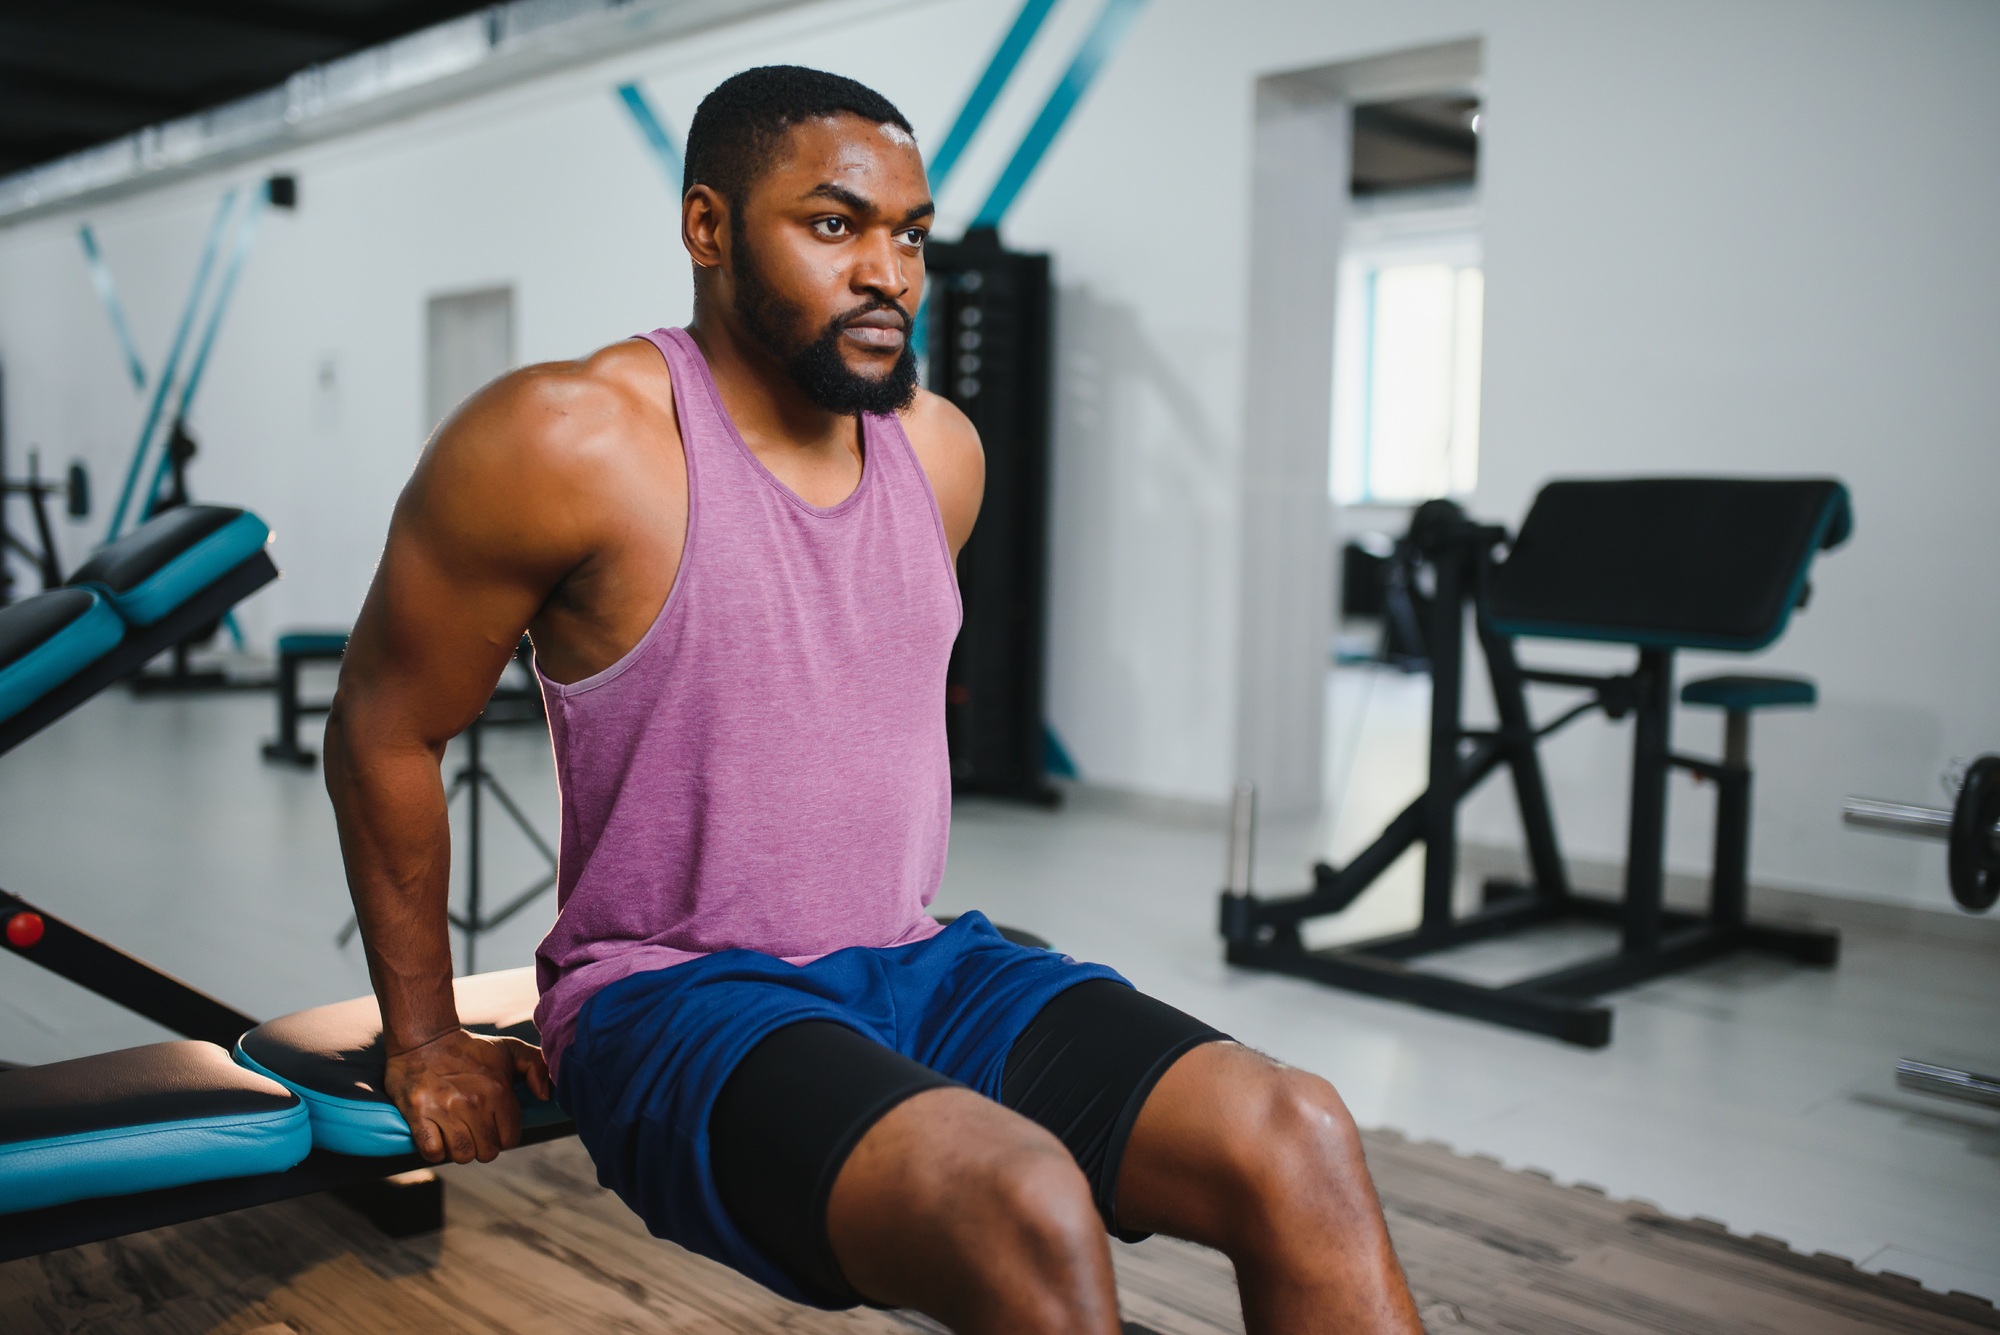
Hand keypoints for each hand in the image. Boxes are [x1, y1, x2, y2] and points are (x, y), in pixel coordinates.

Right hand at [385, 1028, 552, 1163]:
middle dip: (483, 1146)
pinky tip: (438, 1135)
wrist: (423, 1039)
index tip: (494, 1125)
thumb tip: (544, 1095)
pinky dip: (436, 1150)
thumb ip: (536, 1066)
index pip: (510, 1139)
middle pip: (487, 1152)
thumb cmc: (469, 1050)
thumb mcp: (509, 1049)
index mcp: (498, 1090)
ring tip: (456, 1133)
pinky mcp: (418, 1114)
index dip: (503, 1137)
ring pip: (462, 1155)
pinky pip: (433, 1152)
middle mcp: (473, 1102)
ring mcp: (444, 1110)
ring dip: (459, 1150)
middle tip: (474, 1130)